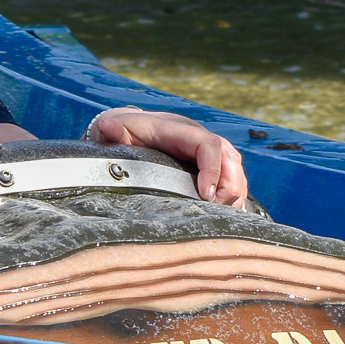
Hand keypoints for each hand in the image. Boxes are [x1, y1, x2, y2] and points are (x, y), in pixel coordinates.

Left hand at [88, 108, 246, 207]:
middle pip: (230, 158)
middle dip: (230, 186)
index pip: (208, 144)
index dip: (213, 169)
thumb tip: (109, 128)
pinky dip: (234, 197)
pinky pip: (232, 180)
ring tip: (222, 215)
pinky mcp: (208, 167)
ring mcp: (206, 152)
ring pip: (235, 170)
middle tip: (215, 210)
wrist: (128, 130)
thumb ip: (113, 130)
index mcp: (179, 129)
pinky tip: (226, 214)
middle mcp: (198, 139)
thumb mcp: (114, 128)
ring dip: (235, 194)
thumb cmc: (122, 131)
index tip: (206, 195)